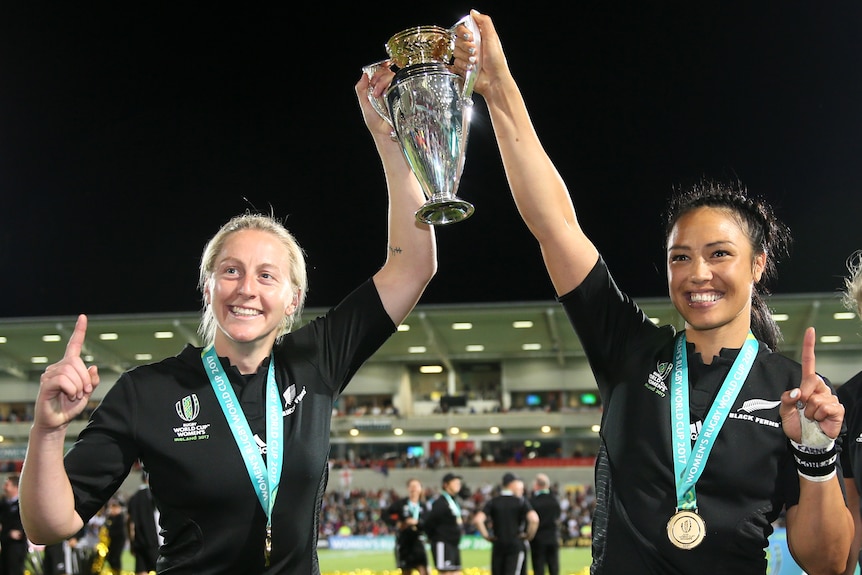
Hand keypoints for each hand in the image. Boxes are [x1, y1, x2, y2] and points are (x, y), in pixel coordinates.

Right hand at [34, 314, 99, 430]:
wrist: (57, 422)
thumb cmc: (70, 407)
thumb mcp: (87, 393)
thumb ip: (92, 381)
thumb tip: (93, 367)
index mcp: (69, 366)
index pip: (73, 345)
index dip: (79, 331)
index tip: (83, 317)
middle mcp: (57, 367)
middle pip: (76, 361)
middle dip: (85, 378)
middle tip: (83, 392)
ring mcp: (49, 375)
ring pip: (70, 371)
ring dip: (78, 386)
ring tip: (75, 396)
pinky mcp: (45, 384)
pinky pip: (63, 379)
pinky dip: (71, 388)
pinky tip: (69, 396)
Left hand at [355, 62, 396, 140]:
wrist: (384, 133)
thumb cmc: (376, 122)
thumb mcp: (364, 104)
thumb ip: (361, 89)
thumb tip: (363, 75)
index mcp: (379, 88)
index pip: (381, 72)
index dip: (381, 66)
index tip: (381, 66)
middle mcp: (389, 89)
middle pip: (387, 72)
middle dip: (378, 76)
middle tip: (373, 87)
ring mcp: (397, 92)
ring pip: (394, 76)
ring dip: (382, 82)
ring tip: (377, 94)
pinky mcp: (405, 97)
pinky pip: (402, 85)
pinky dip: (393, 86)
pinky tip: (387, 95)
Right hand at [452, 10, 507, 97]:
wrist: (494, 79)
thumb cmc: (496, 61)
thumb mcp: (492, 37)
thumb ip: (484, 22)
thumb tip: (473, 13)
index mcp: (477, 38)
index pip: (462, 29)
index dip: (463, 33)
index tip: (470, 37)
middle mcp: (471, 47)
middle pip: (457, 40)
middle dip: (466, 46)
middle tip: (475, 51)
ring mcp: (466, 58)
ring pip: (456, 52)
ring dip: (466, 57)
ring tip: (475, 61)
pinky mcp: (462, 68)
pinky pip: (455, 63)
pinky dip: (463, 66)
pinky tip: (471, 68)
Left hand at [780, 326, 842, 442]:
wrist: (806, 442)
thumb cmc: (797, 425)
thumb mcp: (784, 411)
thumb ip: (787, 399)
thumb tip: (798, 392)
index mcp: (807, 386)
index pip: (809, 363)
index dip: (809, 347)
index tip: (810, 330)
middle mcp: (820, 389)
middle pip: (811, 381)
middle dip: (803, 396)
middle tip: (803, 409)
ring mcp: (830, 398)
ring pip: (816, 398)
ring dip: (809, 411)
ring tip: (811, 417)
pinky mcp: (838, 409)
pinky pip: (825, 407)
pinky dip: (818, 415)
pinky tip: (819, 420)